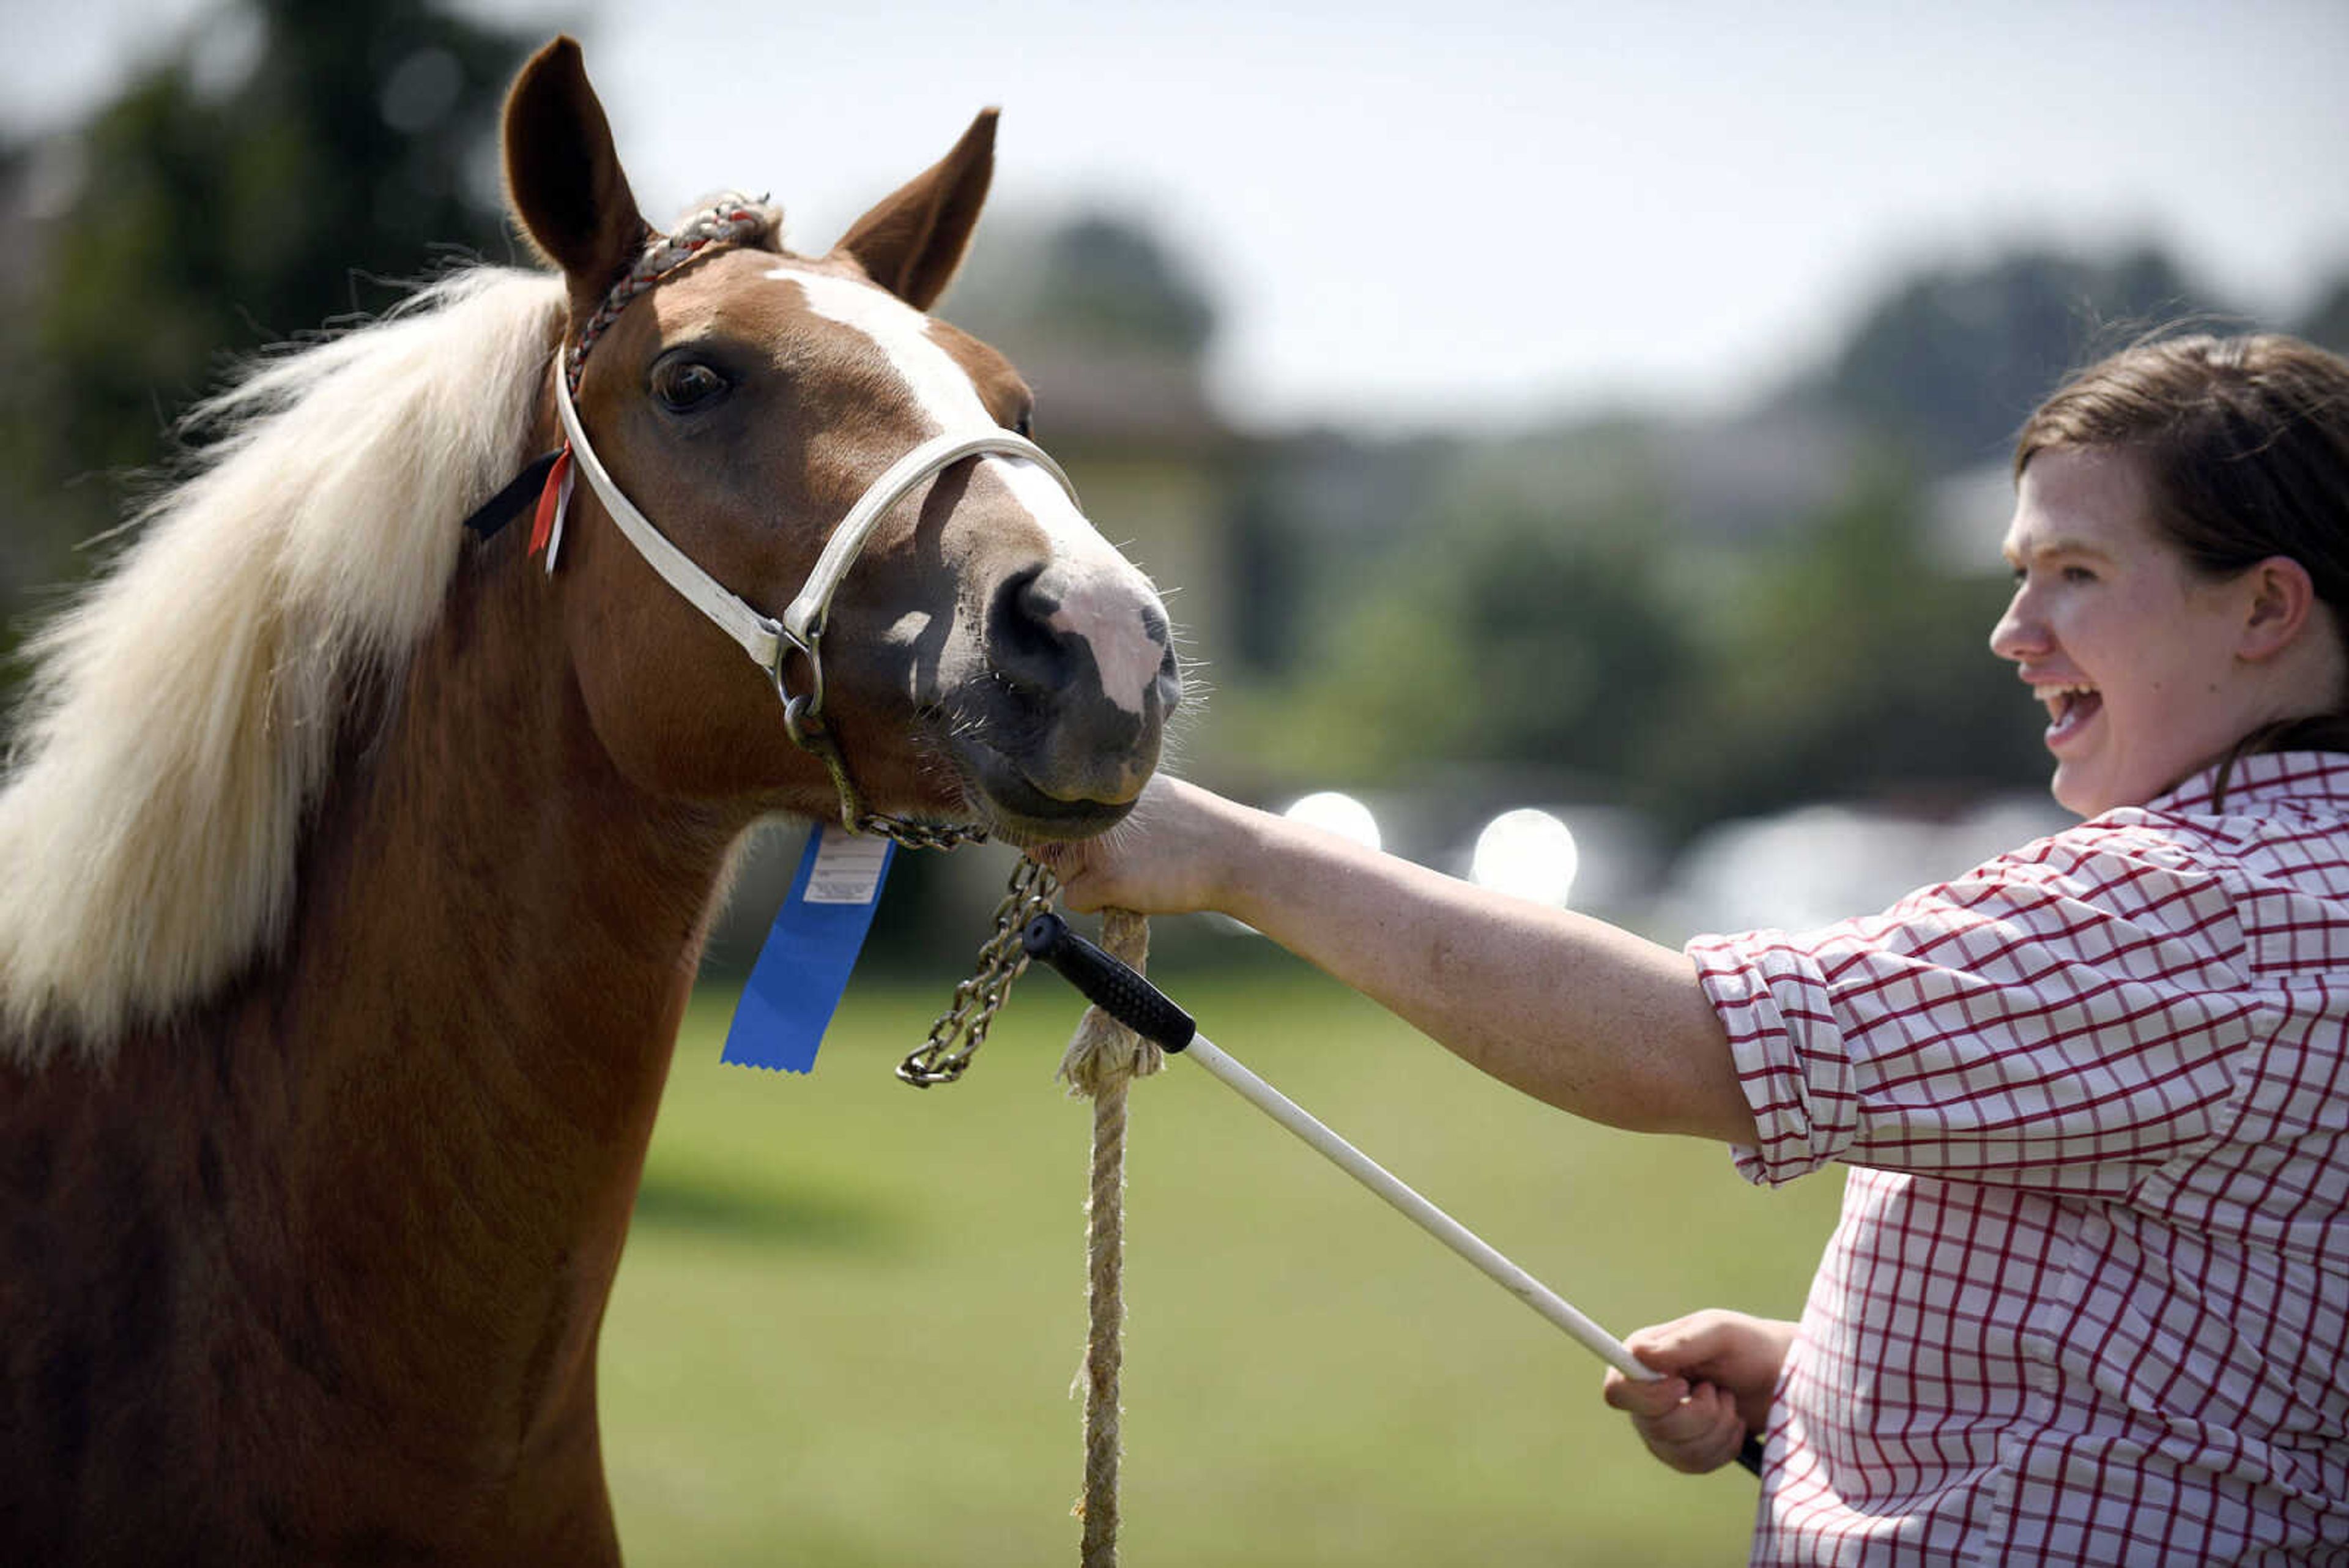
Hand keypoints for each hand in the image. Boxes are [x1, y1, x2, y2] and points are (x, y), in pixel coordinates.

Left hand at [1028, 776, 1246, 915]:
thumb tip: (1046, 835)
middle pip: (1053, 847)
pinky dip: (1100, 903)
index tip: (1086, 843)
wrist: (1233, 853)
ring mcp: (1097, 842)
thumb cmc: (1193, 829)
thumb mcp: (1145, 800)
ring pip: (1062, 875)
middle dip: (1082, 861)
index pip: (1052, 810)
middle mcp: (1093, 807)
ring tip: (1138, 870)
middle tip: (1130, 859)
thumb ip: (1103, 810)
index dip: (1064, 833)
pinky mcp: (1107, 877)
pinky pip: (1075, 900)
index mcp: (1102, 784)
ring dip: (1091, 881)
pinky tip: (1136, 888)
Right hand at [1601, 1311, 1794, 1474]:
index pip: (1618, 1390)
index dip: (1646, 1397)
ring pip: (1675, 1449)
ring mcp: (1663, 1427)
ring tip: (1730, 1403)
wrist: (1782, 1379)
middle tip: (1719, 1390)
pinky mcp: (1684, 1451)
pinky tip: (1734, 1425)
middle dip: (1698, 1413)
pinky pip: (1693, 1465)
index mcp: (1645, 1358)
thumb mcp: (1721, 1333)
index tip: (1682, 1387)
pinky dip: (1723, 1447)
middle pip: (1650, 1425)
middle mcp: (1646, 1395)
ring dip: (1715, 1428)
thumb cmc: (1751, 1347)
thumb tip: (1638, 1354)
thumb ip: (1682, 1343)